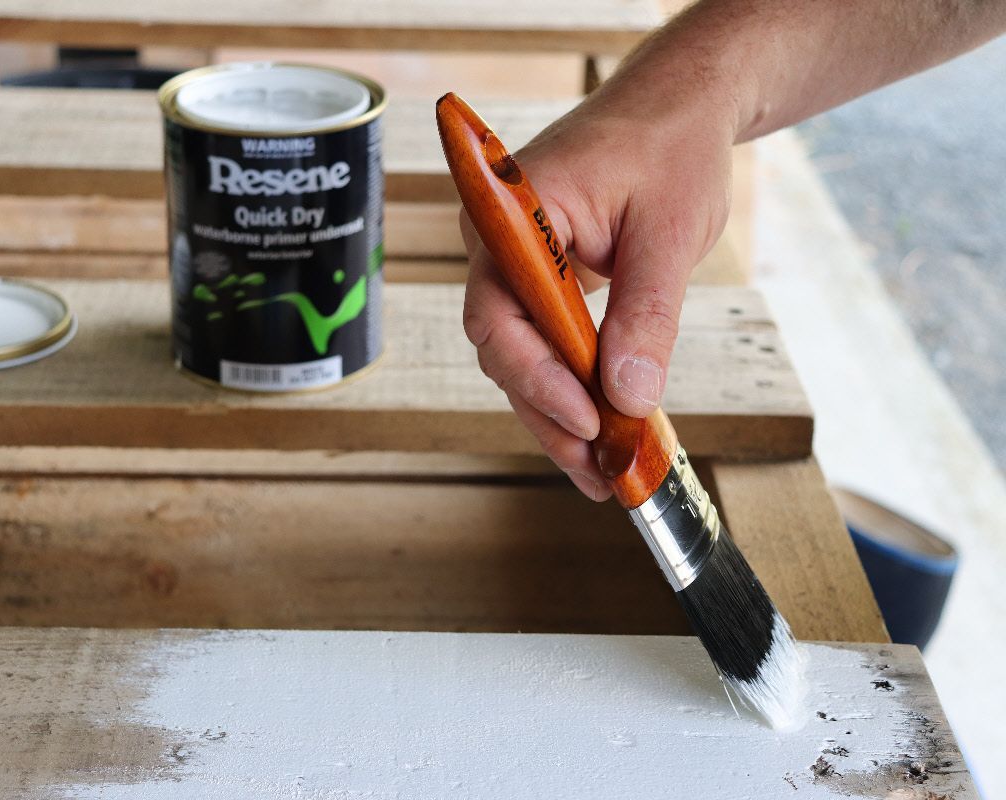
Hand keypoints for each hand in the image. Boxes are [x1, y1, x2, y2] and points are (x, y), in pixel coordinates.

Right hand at [461, 94, 733, 500]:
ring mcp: (516, 262)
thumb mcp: (668, 235)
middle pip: (504, 347)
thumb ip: (645, 316)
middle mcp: (498, 242)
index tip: (587, 419)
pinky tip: (603, 426)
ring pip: (523, 355)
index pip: (498, 312)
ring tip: (604, 467)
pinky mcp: (541, 280)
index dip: (536, 375)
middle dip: (550, 411)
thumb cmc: (671, 147)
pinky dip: (575, 384)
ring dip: (560, 411)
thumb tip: (630, 398)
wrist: (680, 105)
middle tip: (599, 469)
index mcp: (511, 213)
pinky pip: (546, 341)